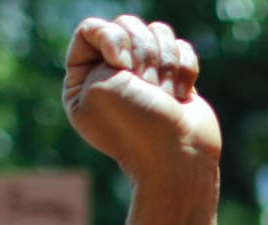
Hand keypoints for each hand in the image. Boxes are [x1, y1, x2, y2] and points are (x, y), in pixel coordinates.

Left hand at [63, 16, 219, 187]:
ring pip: (159, 33)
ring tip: (165, 95)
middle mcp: (113, 75)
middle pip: (128, 26)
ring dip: (165, 64)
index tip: (121, 63)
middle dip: (142, 54)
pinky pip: (182, 48)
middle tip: (145, 86)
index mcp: (83, 79)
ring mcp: (146, 77)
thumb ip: (102, 42)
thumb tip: (128, 40)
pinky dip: (185, 70)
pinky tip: (180, 97)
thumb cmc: (137, 126)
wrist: (179, 155)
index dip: (110, 37)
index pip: (91, 29)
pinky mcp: (175, 78)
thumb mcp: (98, 84)